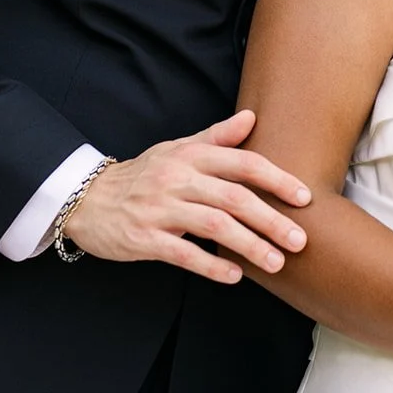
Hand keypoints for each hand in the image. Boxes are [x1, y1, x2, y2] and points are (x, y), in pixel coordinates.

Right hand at [63, 109, 311, 283]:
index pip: (244, 163)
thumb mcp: (178, 148)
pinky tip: (235, 275)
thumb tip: (252, 118)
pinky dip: (211, 265)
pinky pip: (184, 253)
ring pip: (215, 226)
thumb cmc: (143, 173)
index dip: (277, 180)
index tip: (304, 198)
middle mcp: (179, 178)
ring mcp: (161, 209)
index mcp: (192, 155)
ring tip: (276, 262)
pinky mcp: (145, 238)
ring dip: (250, 245)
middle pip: (235, 198)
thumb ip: (217, 137)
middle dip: (272, 220)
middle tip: (300, 240)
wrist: (88, 198)